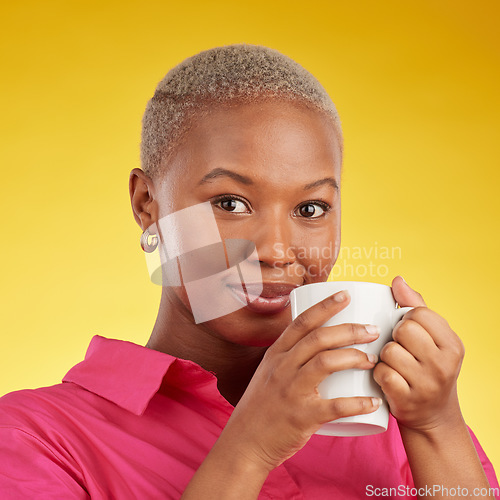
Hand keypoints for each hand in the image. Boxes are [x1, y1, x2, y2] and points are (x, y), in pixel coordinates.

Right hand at [220, 289, 381, 472]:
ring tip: (372, 360)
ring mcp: (290, 391)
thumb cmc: (262, 406)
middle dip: (349, 330)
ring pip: (326, 363)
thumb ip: (290, 357)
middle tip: (372, 331)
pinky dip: (358, 403)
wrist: (244, 443)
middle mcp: (282, 367)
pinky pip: (335, 406)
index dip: (325, 306)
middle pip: (319, 338)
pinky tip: (374, 401)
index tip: (346, 294)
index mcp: (276, 354)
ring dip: (355, 358)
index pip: (301, 322)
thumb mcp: (269, 373)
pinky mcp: (301, 416)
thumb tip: (320, 343)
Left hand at [373, 276, 464, 431]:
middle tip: (400, 350)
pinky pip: (382, 373)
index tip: (407, 332)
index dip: (405, 319)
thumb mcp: (433, 338)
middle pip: (403, 330)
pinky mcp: (407, 399)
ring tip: (394, 365)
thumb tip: (397, 279)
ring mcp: (427, 384)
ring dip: (384, 357)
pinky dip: (378, 374)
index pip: (418, 313)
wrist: (432, 416)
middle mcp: (444, 364)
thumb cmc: (428, 367)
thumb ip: (416, 306)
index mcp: (452, 344)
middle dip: (394, 337)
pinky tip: (386, 378)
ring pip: (389, 351)